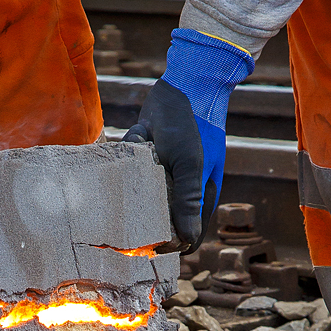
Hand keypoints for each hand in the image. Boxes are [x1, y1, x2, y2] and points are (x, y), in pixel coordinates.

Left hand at [124, 29, 253, 252]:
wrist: (186, 85)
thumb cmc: (193, 127)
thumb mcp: (190, 166)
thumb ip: (188, 202)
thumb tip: (187, 243)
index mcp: (201, 197)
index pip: (188, 236)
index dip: (171, 245)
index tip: (149, 245)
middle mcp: (183, 190)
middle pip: (162, 220)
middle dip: (145, 216)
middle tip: (128, 213)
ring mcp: (166, 175)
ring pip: (143, 198)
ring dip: (135, 187)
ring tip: (138, 169)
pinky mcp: (149, 160)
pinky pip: (134, 172)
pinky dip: (132, 161)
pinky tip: (140, 142)